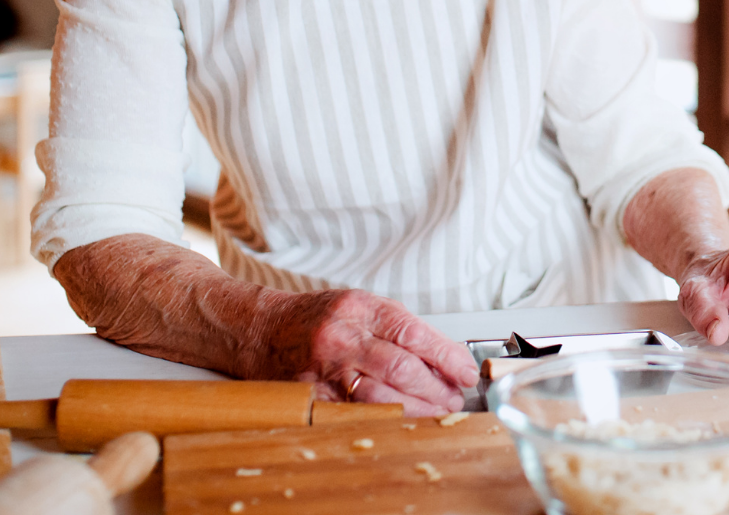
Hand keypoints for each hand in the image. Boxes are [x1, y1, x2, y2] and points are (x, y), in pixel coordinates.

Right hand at [252, 289, 478, 416]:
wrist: (262, 329)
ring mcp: (326, 370)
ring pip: (381, 397)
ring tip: (437, 411)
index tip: (466, 371)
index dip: (446, 356)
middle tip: (455, 398)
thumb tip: (442, 357)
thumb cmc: (317, 318)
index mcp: (360, 308)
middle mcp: (343, 337)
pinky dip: (385, 420)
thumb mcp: (361, 307)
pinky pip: (355, 414)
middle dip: (436, 388)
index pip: (414, 333)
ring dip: (417, 409)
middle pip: (401, 368)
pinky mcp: (314, 397)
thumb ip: (399, 329)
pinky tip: (403, 420)